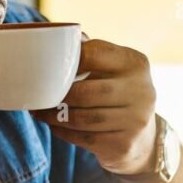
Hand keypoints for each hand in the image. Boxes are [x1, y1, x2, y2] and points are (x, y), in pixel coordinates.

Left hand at [30, 38, 157, 175]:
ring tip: (41, 112)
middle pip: (86, 92)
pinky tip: (55, 126)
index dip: (67, 61)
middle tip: (39, 96)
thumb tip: (55, 36)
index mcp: (136, 63)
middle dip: (59, 95)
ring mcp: (136, 121)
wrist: (143, 139)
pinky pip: (84, 138)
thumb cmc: (118, 94)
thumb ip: (91, 53)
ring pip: (83, 118)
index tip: (49, 67)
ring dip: (56, 116)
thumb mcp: (114, 69)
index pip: (94, 54)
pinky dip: (64, 132)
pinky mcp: (124, 145)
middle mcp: (142, 91)